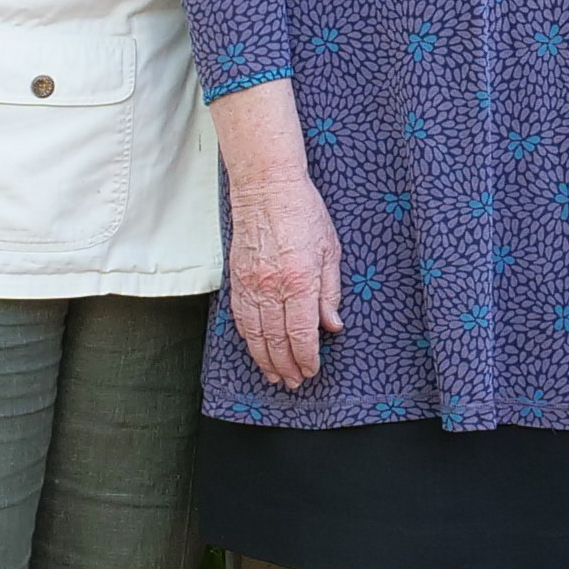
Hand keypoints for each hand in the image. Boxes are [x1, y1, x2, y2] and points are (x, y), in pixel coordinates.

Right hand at [223, 155, 347, 392]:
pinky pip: (240, 317)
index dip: (306, 358)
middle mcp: (271, 286)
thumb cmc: (303, 212)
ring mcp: (250, 283)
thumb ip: (329, 292)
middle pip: (276, 340)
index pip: (301, 334)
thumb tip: (332, 325)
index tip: (312, 369)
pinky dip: (248, 338)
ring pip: (254, 334)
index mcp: (299, 280)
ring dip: (265, 359)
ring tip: (275, 375)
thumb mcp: (330, 250)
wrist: (266, 187)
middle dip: (286, 366)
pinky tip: (256, 348)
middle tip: (294, 382)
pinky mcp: (236, 278)